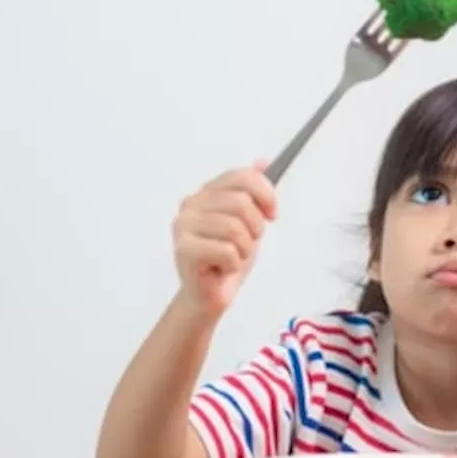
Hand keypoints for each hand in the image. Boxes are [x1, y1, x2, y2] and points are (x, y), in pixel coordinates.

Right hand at [171, 161, 277, 315]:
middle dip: (254, 229)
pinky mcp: (184, 248)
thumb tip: (263, 161)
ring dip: (244, 250)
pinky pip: (227, 250)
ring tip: (232, 258)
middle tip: (245, 244)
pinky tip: (222, 268)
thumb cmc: (227, 259)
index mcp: (207, 192)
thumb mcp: (248, 221)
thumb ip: (253, 192)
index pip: (243, 177)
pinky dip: (233, 264)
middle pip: (241, 202)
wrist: (210, 296)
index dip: (265, 194)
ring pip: (236, 229)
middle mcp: (191, 203)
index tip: (273, 214)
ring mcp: (184, 225)